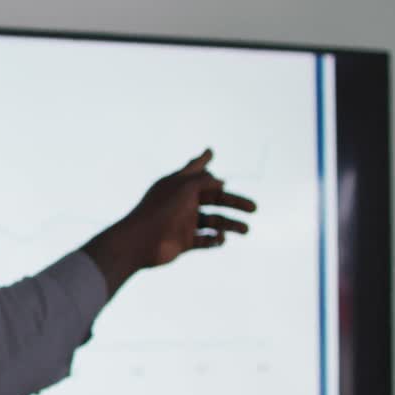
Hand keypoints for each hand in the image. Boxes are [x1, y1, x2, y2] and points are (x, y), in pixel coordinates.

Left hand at [84, 149, 256, 295]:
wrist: (139, 241)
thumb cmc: (160, 209)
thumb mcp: (184, 187)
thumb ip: (203, 179)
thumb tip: (221, 180)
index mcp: (179, 186)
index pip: (194, 172)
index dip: (203, 163)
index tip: (210, 153)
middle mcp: (183, 203)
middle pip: (214, 199)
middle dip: (234, 202)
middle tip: (254, 208)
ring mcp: (184, 223)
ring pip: (213, 221)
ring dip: (230, 224)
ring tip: (245, 229)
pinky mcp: (184, 242)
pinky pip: (205, 240)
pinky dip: (215, 239)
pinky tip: (220, 239)